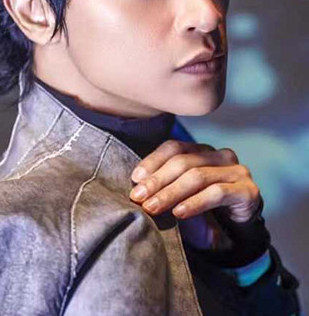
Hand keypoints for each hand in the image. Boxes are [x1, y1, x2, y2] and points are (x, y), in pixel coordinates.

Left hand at [129, 139, 261, 223]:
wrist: (239, 234)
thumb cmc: (205, 210)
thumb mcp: (182, 194)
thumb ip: (165, 184)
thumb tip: (136, 185)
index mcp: (203, 150)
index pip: (174, 147)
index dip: (152, 161)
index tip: (134, 178)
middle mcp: (221, 155)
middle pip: (183, 162)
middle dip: (157, 180)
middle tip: (138, 196)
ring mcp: (237, 171)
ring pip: (197, 176)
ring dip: (171, 193)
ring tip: (152, 207)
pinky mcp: (247, 190)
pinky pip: (217, 193)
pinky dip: (195, 203)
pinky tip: (179, 212)